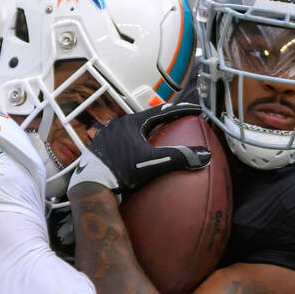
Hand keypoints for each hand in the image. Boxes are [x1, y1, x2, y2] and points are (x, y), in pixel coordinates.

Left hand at [68, 104, 210, 195]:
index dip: (180, 110)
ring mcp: (105, 136)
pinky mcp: (98, 149)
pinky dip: (131, 144)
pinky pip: (119, 142)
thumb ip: (178, 158)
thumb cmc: (120, 171)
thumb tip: (205, 156)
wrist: (90, 184)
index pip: (162, 112)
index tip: (195, 109)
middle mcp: (117, 125)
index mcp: (131, 122)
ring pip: (130, 130)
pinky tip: (134, 154)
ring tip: (155, 138)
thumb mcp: (152, 164)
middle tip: (176, 122)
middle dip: (162, 120)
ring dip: (144, 132)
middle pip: (145, 118)